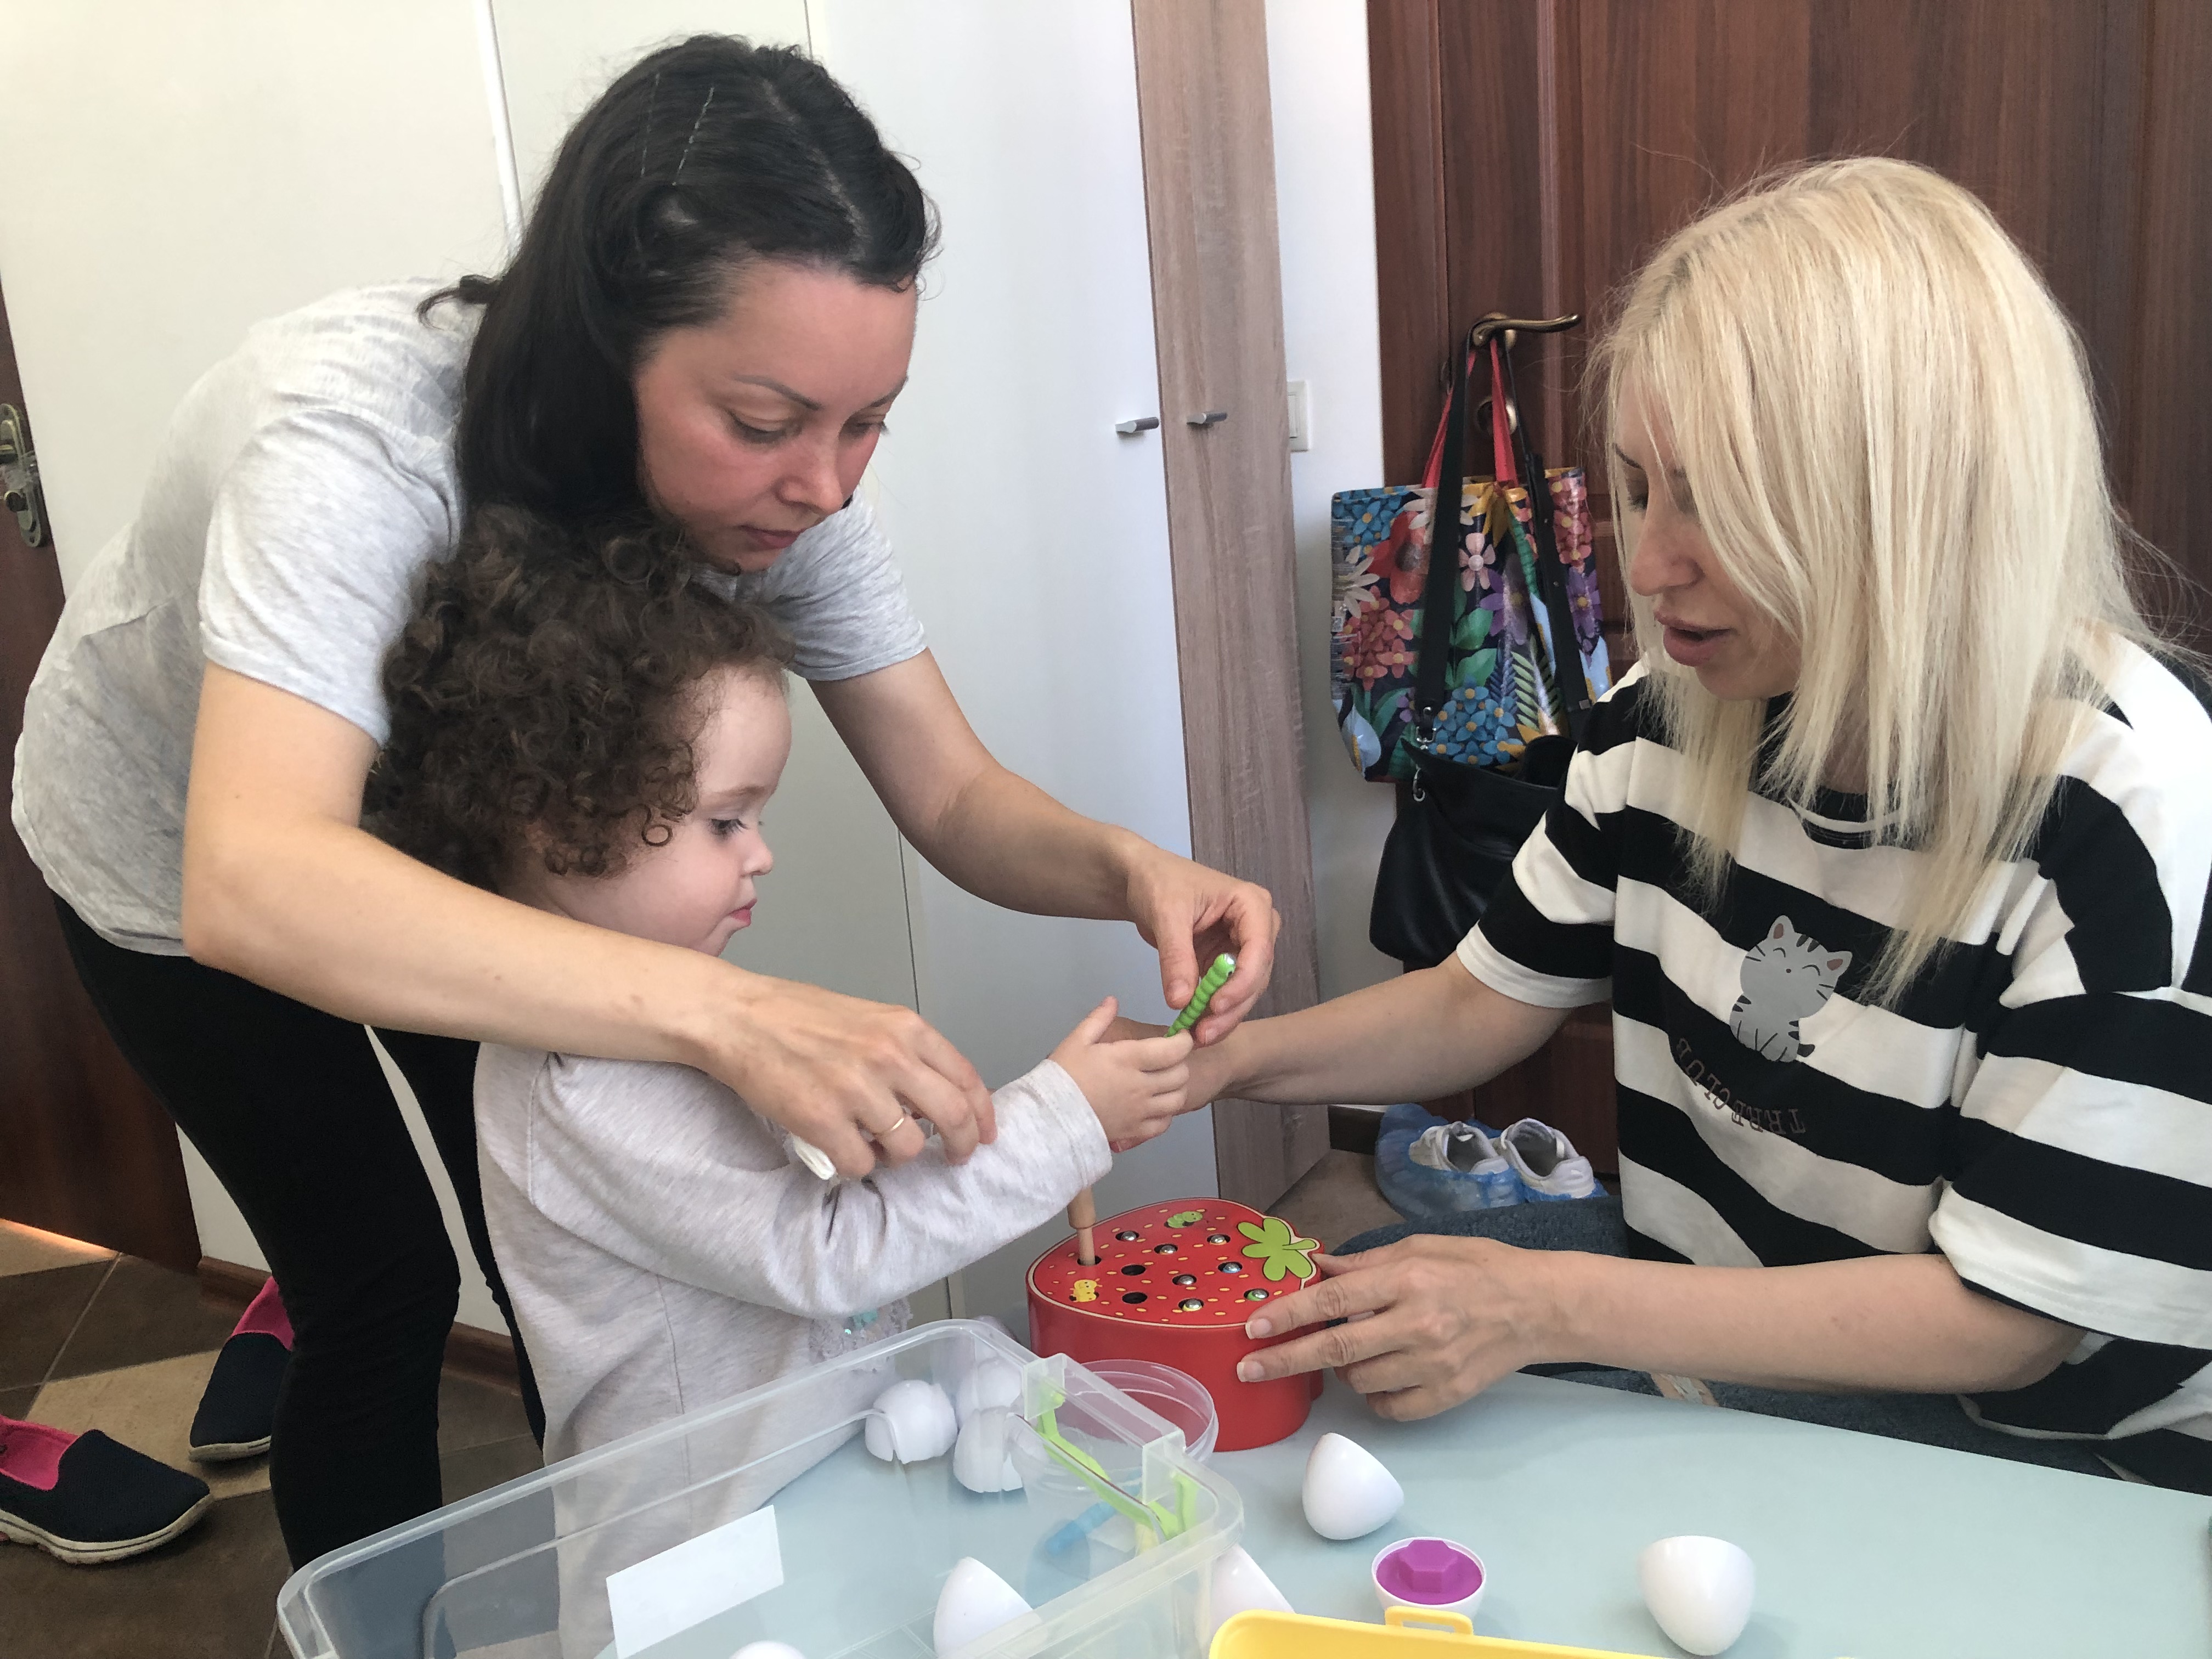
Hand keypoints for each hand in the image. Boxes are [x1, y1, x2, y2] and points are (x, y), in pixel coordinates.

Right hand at [716, 972, 995, 1177]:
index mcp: (904, 1028)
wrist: (736, 1017)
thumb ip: (903, 1051)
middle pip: (952, 1117)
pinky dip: (854, 1164)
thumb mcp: (865, 1018)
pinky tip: (840, 1147)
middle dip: (960, 1146)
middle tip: (954, 1159)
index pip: (965, 1078)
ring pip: (908, 1148)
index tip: (985, 1134)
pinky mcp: (822, 1121)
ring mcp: (856, 1090)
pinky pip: (860, 1165)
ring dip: (895, 1155)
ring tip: (872, 1142)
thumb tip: (931, 1096)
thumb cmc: (795, 1015)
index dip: (982, 1114)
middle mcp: (889, 1056)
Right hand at [1051, 997, 1194, 1150]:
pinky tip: (1155, 1105)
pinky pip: (1164, 1123)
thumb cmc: (1062, 1077)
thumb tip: (1112, 1001)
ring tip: (1164, 1081)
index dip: (1184, 1041)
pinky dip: (1166, 1113)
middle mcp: (1141, 1086)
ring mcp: (1140, 1111)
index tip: (1179, 1037)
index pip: (1174, 1050)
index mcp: (1128, 1059)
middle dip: (1180, 1062)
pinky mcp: (1134, 1131)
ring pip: (1177, 1099)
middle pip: (1180, 1074)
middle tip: (1168, 1058)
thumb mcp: (1076, 1041)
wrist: (1049, 1118)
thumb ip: (1098, 1019)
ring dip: (1176, 1087)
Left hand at [1123, 848, 1279, 1044]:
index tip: (1215, 1007)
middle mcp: (1256, 926)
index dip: (1241, 983)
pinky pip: (1225, 992)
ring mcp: (1242, 946)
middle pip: (1255, 976)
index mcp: (1252, 904)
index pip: (1259, 950)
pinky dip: (1212, 1011)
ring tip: (1197, 1036)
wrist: (1140, 879)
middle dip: (1231, 1007)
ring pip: (1244, 990)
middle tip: (1204, 1033)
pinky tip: (1196, 1029)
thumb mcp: (1166, 915)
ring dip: (1224, 1016)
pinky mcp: (1225, 961)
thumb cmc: (1157, 882)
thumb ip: (1175, 957)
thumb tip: (1181, 1002)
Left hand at [1230, 1236, 1558, 1419]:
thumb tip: (1316, 1269)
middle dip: (1284, 1360)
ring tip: (1355, 1349)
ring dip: (1341, 1369)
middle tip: (1248, 1369)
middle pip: (1336, 1349)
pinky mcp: (1447, 1395)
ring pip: (1359, 1380)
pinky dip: (1374, 1395)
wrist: (1537, 1307)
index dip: (1289, 1315)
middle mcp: (1418, 1324)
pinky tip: (1380, 1375)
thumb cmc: (1477, 1268)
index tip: (1253, 1328)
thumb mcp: (1421, 1247)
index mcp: (1408, 1280)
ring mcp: (1433, 1365)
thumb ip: (1365, 1264)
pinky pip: (1389, 1407)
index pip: (1334, 1300)